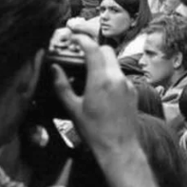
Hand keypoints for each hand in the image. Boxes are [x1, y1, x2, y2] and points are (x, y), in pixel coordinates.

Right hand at [50, 30, 138, 158]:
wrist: (119, 148)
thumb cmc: (94, 131)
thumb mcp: (73, 109)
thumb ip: (62, 86)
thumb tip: (54, 68)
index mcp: (101, 80)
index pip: (93, 48)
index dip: (82, 40)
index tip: (73, 38)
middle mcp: (117, 77)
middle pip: (106, 50)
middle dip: (93, 49)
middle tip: (80, 56)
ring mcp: (127, 84)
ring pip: (114, 62)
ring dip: (102, 62)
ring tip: (88, 74)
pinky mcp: (133, 91)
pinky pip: (120, 75)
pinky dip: (110, 74)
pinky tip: (101, 89)